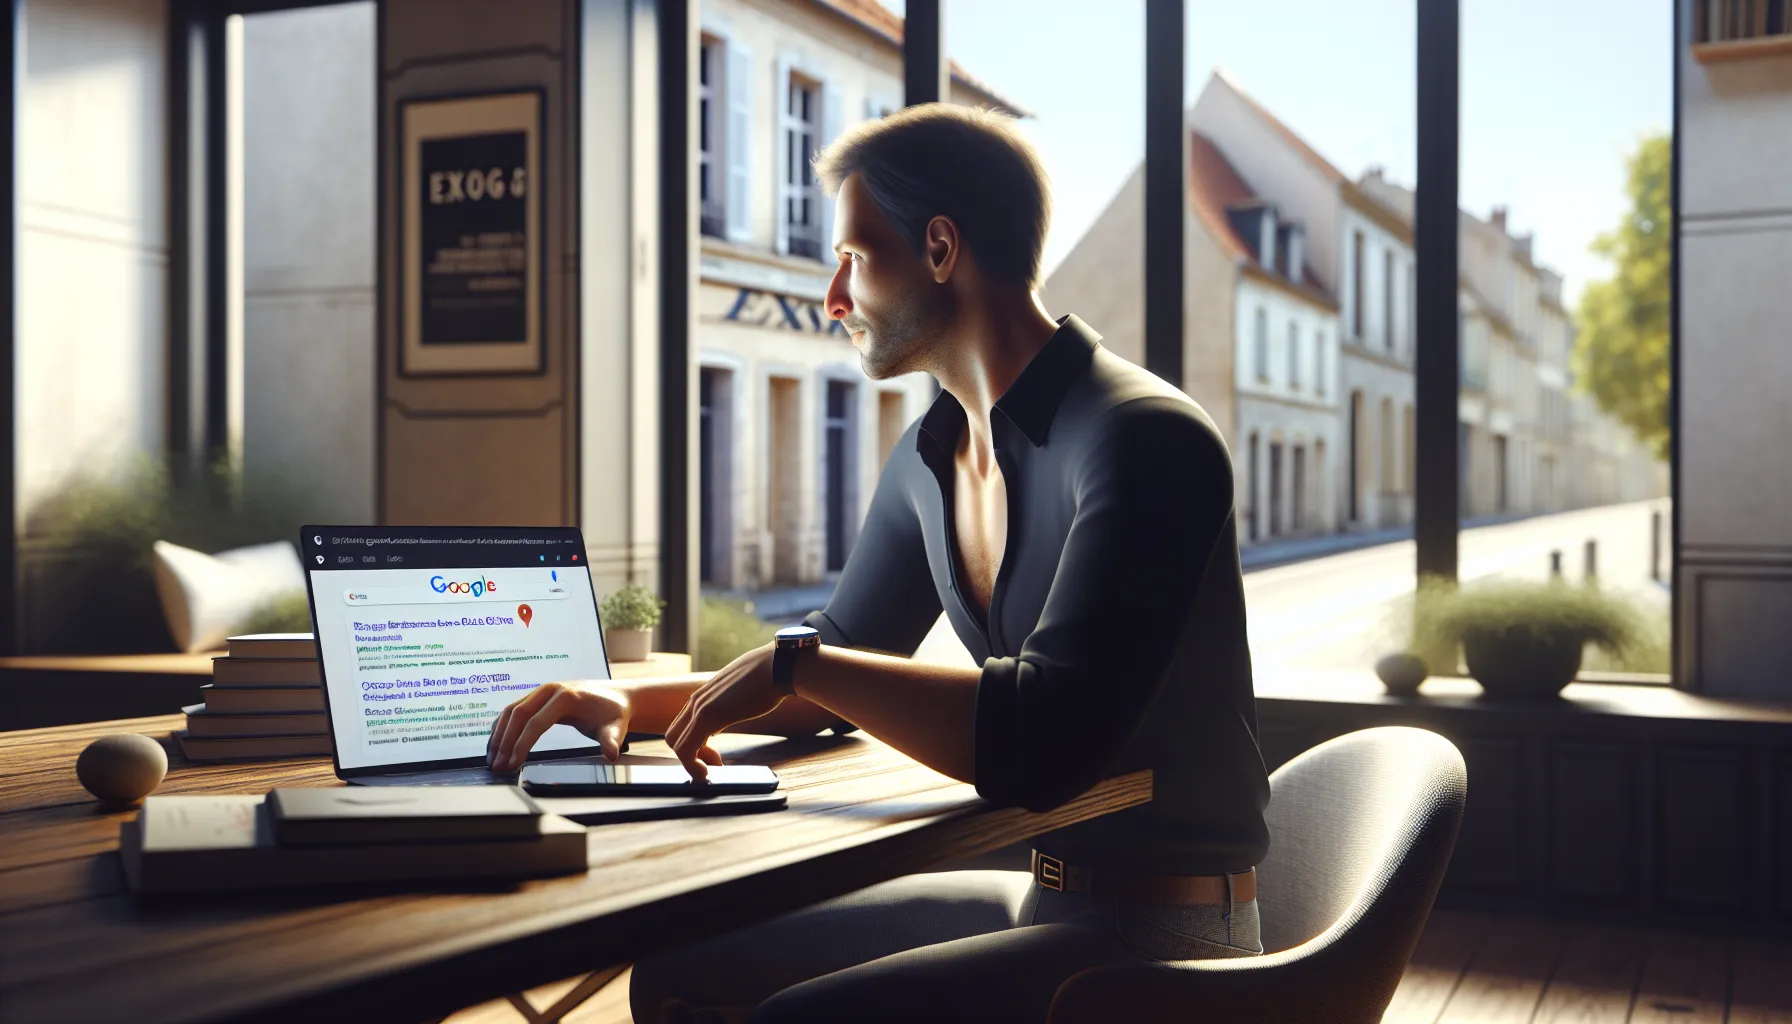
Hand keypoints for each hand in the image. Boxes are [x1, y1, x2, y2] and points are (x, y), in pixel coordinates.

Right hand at [487, 681, 628, 772]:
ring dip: (499, 735)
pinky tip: (496, 745)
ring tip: (492, 760)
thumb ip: (612, 740)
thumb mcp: (616, 727)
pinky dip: (502, 728)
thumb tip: (611, 754)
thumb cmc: (613, 713)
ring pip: (510, 712)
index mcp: (565, 696)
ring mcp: (540, 692)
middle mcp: (549, 690)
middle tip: (497, 766)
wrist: (614, 697)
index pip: (536, 722)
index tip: (513, 764)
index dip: (522, 744)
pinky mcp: (537, 698)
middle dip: (504, 742)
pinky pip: (513, 711)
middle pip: (517, 715)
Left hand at [666, 642, 781, 780]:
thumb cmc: (766, 678)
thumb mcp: (741, 692)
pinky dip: (691, 766)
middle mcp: (696, 700)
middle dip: (689, 756)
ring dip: (690, 764)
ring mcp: (699, 707)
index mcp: (703, 696)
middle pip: (674, 736)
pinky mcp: (707, 716)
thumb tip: (736, 709)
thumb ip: (730, 702)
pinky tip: (707, 774)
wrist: (777, 666)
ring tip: (710, 773)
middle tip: (713, 765)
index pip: (683, 726)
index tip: (714, 756)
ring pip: (676, 743)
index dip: (694, 746)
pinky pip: (686, 749)